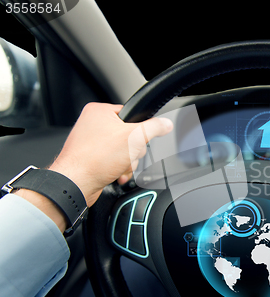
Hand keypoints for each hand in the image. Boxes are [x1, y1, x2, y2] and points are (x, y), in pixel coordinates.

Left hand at [49, 103, 172, 206]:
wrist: (76, 183)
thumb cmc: (94, 159)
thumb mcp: (134, 138)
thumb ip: (154, 128)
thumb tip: (165, 124)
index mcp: (99, 112)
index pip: (131, 115)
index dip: (139, 130)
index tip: (138, 139)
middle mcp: (92, 124)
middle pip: (129, 135)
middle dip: (132, 151)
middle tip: (126, 155)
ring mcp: (90, 142)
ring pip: (123, 150)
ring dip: (127, 162)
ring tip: (119, 167)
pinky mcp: (91, 158)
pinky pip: (113, 160)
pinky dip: (118, 169)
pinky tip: (115, 173)